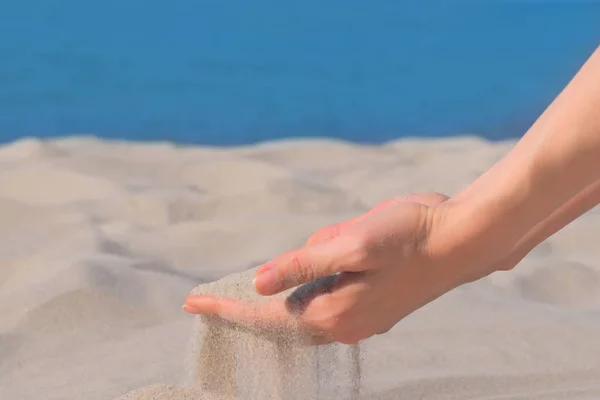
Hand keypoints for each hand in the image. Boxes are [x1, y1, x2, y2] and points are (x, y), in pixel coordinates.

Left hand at [183, 192, 496, 343]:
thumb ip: (303, 265)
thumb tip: (260, 284)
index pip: (266, 315)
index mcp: (335, 312)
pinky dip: (300, 294)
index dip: (227, 308)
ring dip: (274, 301)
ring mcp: (360, 315)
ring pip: (302, 310)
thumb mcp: (351, 243)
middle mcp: (344, 322)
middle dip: (244, 309)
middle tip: (207, 300)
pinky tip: (292, 284)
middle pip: (280, 320)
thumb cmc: (408, 234)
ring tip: (243, 293)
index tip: (191, 304)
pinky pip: (322, 301)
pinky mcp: (371, 302)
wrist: (459, 239)